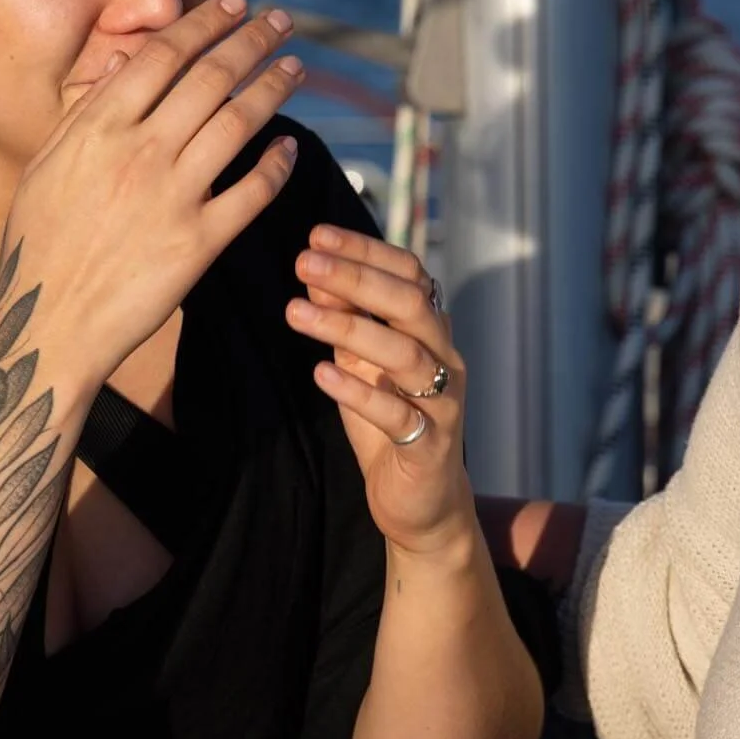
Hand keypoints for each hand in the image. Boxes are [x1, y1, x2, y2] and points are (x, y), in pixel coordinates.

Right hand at [3, 0, 302, 380]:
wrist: (50, 324)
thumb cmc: (40, 244)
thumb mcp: (45, 166)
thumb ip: (86, 110)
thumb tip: (126, 60)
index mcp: (99, 127)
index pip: (165, 54)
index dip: (206, 22)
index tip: (236, 4)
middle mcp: (140, 152)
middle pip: (212, 78)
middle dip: (254, 41)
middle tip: (281, 22)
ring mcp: (174, 197)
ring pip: (241, 123)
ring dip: (275, 87)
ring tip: (295, 68)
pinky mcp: (200, 243)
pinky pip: (253, 192)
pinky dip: (277, 164)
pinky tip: (290, 146)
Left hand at [286, 225, 474, 556]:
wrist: (422, 502)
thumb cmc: (390, 421)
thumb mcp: (362, 364)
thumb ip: (348, 321)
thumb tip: (316, 274)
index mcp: (431, 331)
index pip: (409, 273)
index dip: (365, 251)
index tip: (316, 236)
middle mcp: (444, 358)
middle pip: (410, 304)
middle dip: (356, 278)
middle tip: (303, 262)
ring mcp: (442, 401)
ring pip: (403, 354)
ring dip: (347, 328)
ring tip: (295, 312)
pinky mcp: (430, 445)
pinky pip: (397, 414)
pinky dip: (358, 393)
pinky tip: (321, 375)